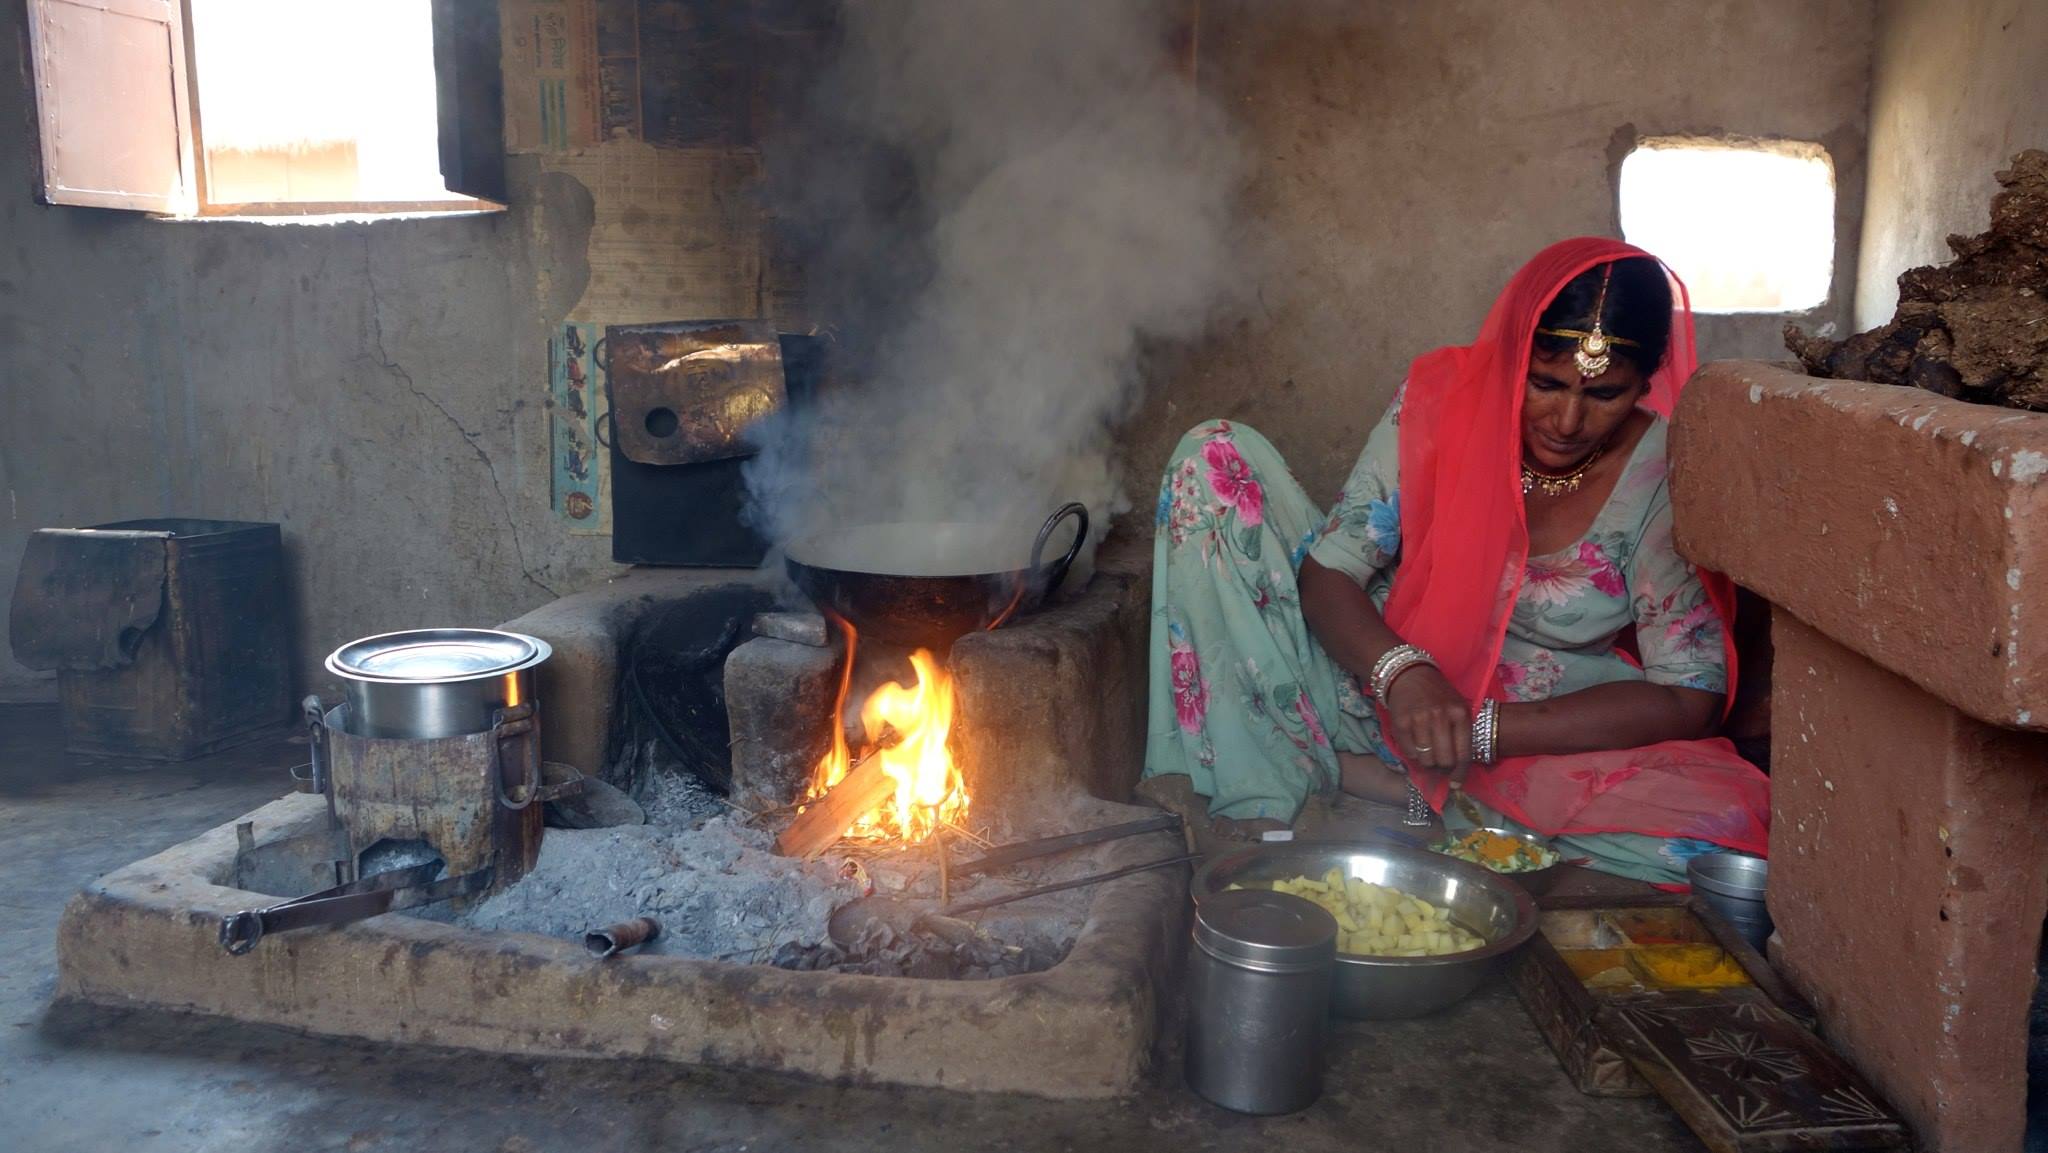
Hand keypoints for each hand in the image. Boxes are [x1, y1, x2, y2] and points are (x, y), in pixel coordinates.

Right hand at [1383, 664, 1472, 778]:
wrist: (1409, 675)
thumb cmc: (1437, 695)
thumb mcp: (1457, 707)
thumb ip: (1460, 734)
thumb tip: (1458, 768)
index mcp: (1460, 714)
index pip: (1463, 754)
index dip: (1460, 773)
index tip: (1457, 783)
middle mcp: (1441, 717)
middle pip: (1445, 761)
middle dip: (1443, 769)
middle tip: (1440, 768)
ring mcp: (1419, 720)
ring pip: (1426, 760)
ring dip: (1427, 763)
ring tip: (1427, 755)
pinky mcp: (1401, 723)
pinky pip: (1409, 753)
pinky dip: (1412, 755)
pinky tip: (1415, 746)